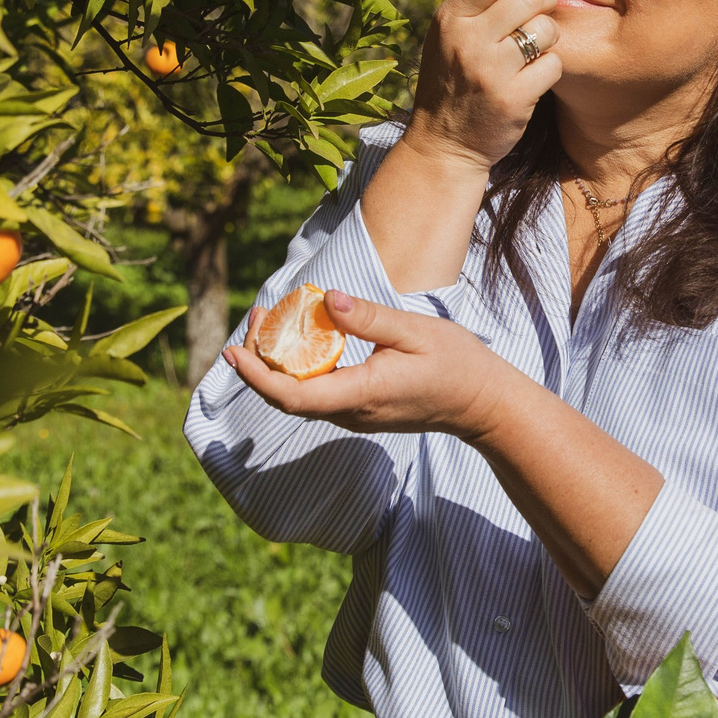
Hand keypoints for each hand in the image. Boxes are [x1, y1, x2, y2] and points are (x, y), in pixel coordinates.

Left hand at [225, 290, 520, 440]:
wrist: (482, 405)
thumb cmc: (456, 365)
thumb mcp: (415, 330)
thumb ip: (368, 318)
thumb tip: (327, 300)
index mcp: (363, 394)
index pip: (294, 395)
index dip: (258, 375)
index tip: (234, 350)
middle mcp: (352, 413)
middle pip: (288, 397)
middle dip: (261, 360)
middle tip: (256, 315)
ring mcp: (356, 416)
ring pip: (300, 397)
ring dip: (278, 363)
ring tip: (270, 321)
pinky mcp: (361, 411)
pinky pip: (317, 394)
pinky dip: (299, 368)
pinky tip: (300, 338)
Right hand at [401, 0, 573, 171]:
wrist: (443, 145)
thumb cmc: (454, 82)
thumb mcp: (452, 35)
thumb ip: (480, 2)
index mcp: (451, 16)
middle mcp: (467, 39)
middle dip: (546, 1)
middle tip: (539, 16)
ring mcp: (489, 70)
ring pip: (547, 29)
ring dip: (548, 38)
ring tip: (529, 54)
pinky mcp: (512, 99)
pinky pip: (553, 65)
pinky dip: (549, 70)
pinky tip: (531, 81)